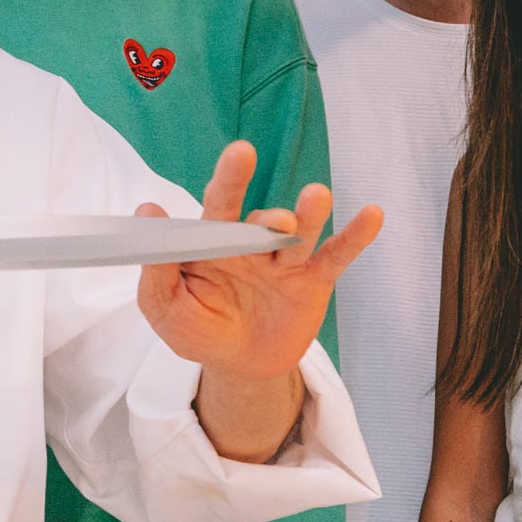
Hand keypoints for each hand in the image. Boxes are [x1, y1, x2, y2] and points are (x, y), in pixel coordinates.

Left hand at [139, 140, 384, 396]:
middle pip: (253, 211)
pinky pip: (336, 256)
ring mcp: (283, 259)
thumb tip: (148, 211)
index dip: (219, 182)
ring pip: (297, 232)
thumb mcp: (166, 309)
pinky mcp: (313, 280)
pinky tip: (373, 215)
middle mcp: (249, 242)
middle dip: (244, 183)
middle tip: (242, 154)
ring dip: (306, 213)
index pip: (215, 206)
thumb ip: (156, 269)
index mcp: (212, 243)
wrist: (240, 366)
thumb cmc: (200, 329)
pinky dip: (355, 236)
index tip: (224, 159)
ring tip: (315, 197)